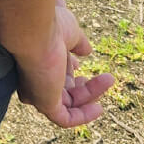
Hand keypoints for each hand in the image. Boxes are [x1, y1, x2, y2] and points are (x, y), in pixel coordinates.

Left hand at [14, 0, 115, 128]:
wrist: (34, 29)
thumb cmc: (47, 25)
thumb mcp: (69, 32)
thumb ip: (77, 42)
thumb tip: (87, 50)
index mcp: (37, 60)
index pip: (53, 73)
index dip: (69, 71)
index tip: (79, 63)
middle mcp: (35, 78)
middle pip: (62, 90)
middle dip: (83, 86)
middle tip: (103, 77)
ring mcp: (39, 92)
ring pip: (69, 103)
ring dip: (91, 94)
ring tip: (109, 79)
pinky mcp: (44, 104)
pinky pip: (65, 119)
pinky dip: (83, 117)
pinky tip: (99, 108)